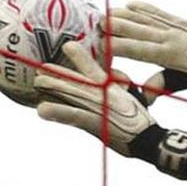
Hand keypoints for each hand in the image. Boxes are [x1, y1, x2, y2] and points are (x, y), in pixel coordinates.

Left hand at [34, 42, 155, 155]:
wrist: (149, 139)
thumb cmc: (139, 123)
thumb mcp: (132, 101)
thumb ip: (120, 93)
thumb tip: (112, 90)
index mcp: (111, 89)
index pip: (94, 70)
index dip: (80, 58)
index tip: (68, 46)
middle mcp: (103, 95)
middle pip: (77, 81)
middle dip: (58, 75)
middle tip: (41, 68)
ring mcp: (98, 107)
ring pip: (72, 93)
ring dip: (54, 87)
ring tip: (38, 82)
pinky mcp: (95, 121)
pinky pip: (73, 116)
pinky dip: (58, 112)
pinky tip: (42, 110)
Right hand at [106, 1, 186, 102]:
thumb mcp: (177, 83)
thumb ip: (159, 84)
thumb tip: (145, 97)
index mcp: (169, 55)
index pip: (137, 50)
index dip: (118, 46)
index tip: (100, 46)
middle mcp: (171, 37)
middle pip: (137, 29)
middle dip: (116, 26)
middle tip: (97, 24)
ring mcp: (175, 27)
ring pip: (145, 19)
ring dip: (124, 15)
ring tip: (106, 14)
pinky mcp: (179, 20)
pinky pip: (158, 12)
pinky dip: (144, 8)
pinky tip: (129, 5)